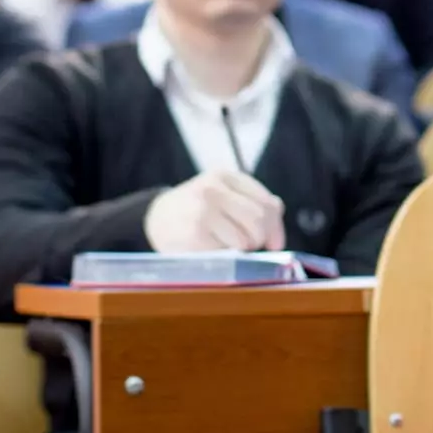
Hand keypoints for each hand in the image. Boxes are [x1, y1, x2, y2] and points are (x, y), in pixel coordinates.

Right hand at [142, 171, 286, 253]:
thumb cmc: (198, 209)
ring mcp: (203, 210)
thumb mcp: (225, 196)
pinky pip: (227, 252)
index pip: (267, 203)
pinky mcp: (195, 233)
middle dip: (259, 239)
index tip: (273, 242)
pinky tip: (211, 247)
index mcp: (226, 176)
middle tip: (249, 246)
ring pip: (246, 239)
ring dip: (242, 249)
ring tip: (227, 245)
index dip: (275, 227)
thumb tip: (276, 237)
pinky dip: (225, 256)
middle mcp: (214, 188)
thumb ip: (255, 206)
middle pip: (259, 220)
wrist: (156, 219)